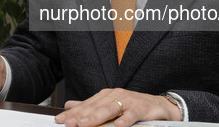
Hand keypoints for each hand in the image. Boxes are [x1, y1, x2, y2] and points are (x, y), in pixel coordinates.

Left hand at [54, 88, 180, 126]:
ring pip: (110, 109)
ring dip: (97, 116)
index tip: (60, 120)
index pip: (86, 104)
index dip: (73, 113)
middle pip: (95, 106)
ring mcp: (128, 101)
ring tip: (86, 123)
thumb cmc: (132, 106)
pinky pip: (131, 115)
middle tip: (69, 123)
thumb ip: (90, 106)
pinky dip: (124, 120)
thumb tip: (70, 105)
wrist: (158, 106)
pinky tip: (118, 126)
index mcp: (106, 95)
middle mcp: (115, 95)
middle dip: (81, 115)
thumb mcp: (110, 105)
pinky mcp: (140, 109)